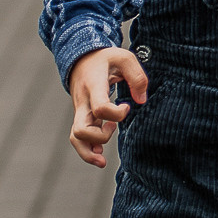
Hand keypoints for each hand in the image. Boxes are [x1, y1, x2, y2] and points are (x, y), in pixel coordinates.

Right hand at [68, 46, 147, 167]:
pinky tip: (99, 153)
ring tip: (103, 159)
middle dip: (99, 138)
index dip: (116, 114)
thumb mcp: (124, 57)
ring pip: (75, 138)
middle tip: (113, 128)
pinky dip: (86, 150)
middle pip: (81, 129)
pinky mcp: (81, 117)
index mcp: (93, 86)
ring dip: (88, 152)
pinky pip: (78, 138)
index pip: (100, 108)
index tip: (126, 107)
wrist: (81, 59)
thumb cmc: (104, 59)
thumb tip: (141, 100)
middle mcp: (83, 101)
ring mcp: (80, 111)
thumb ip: (137, 77)